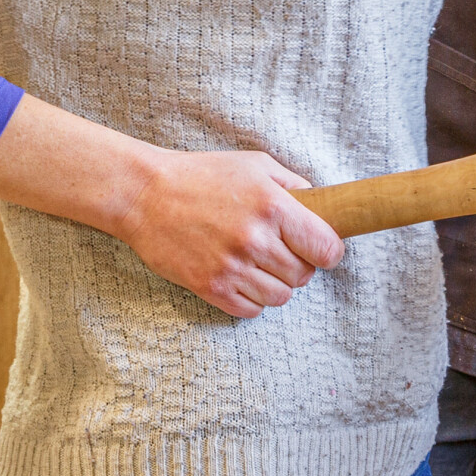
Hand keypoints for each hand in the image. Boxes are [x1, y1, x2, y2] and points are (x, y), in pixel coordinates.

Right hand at [111, 150, 345, 318]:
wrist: (145, 195)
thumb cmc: (202, 175)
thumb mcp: (254, 165)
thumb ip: (293, 184)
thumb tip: (321, 205)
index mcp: (273, 207)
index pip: (326, 249)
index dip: (330, 252)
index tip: (322, 250)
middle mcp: (256, 240)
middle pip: (304, 276)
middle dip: (301, 266)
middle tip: (283, 252)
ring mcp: (232, 267)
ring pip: (280, 297)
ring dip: (276, 284)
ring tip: (260, 265)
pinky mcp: (209, 287)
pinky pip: (251, 310)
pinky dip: (252, 299)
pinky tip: (242, 277)